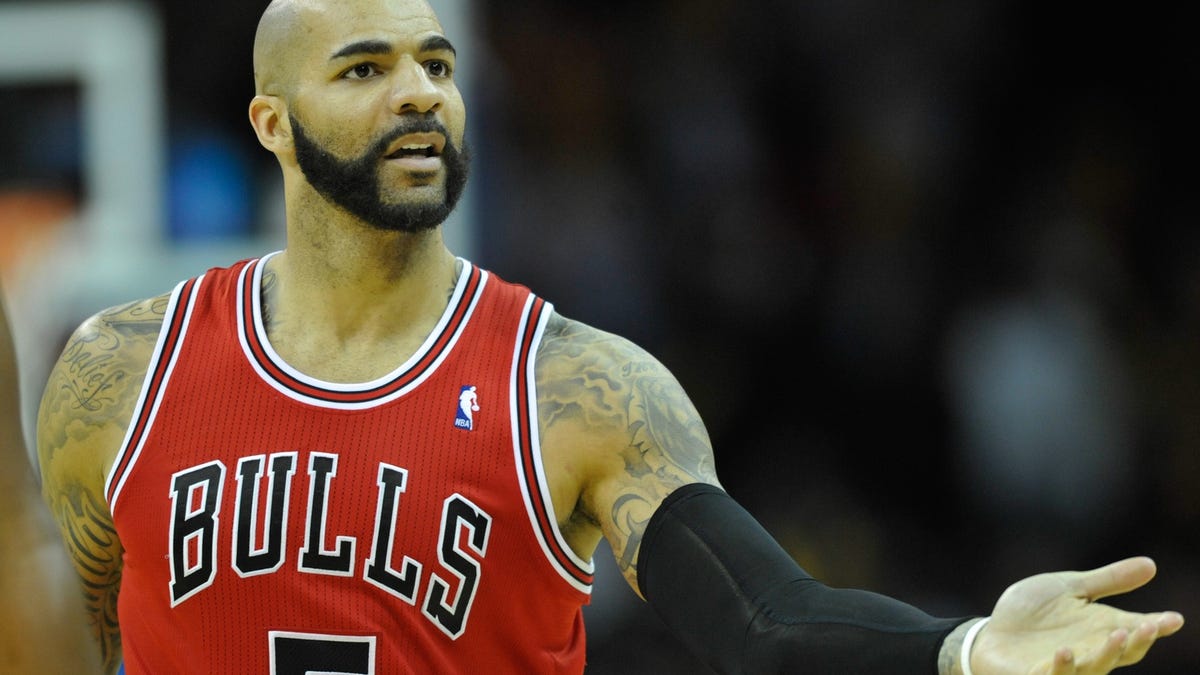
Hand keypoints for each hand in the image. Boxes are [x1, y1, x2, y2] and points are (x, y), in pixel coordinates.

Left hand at [970, 557, 1183, 673]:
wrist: (992, 632)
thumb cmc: (1035, 612)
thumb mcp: (1071, 588)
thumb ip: (1108, 580)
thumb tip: (1152, 565)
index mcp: (1099, 630)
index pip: (1134, 632)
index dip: (1155, 627)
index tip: (1173, 619)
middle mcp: (1087, 651)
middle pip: (1120, 654)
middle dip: (1136, 642)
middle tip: (1147, 626)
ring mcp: (1063, 666)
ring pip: (1093, 669)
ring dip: (1106, 655)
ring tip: (1117, 636)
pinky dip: (1061, 668)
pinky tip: (1065, 651)